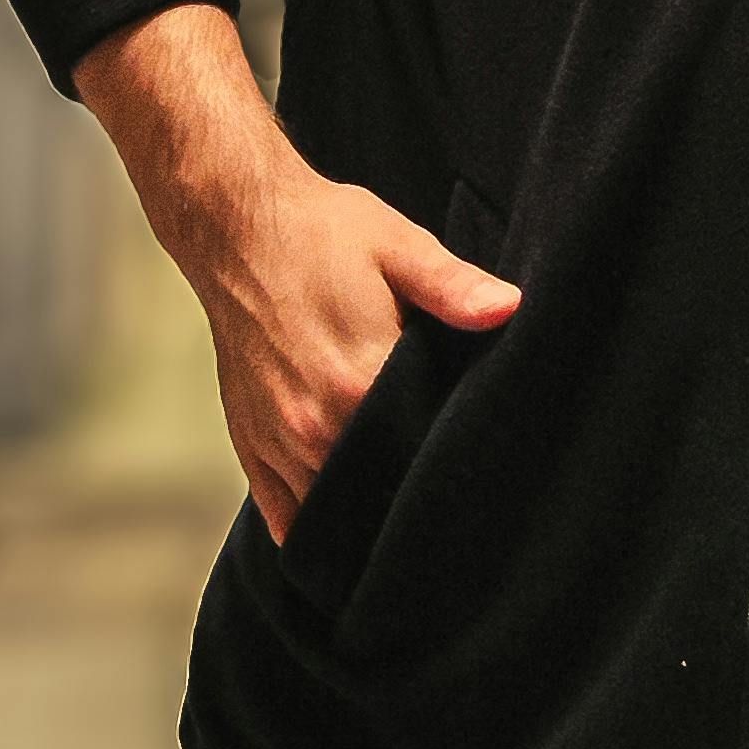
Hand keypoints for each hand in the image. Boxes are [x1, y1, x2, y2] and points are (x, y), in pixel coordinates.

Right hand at [75, 2, 517, 539]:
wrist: (239, 225)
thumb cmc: (323, 233)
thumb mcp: (399, 246)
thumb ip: (454, 286)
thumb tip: (509, 309)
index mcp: (357, 381)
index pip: (420, 452)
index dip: (451, 457)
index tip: (472, 456)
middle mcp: (314, 425)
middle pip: (378, 490)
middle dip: (409, 489)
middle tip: (442, 479)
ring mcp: (279, 441)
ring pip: (331, 512)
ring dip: (363, 508)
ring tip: (399, 495)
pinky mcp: (251, 444)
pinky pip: (285, 514)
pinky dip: (314, 522)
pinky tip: (345, 514)